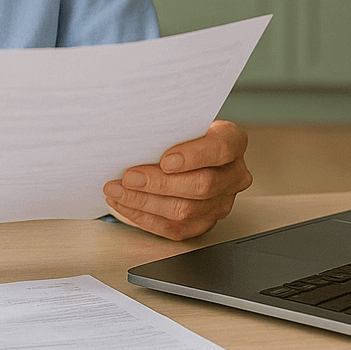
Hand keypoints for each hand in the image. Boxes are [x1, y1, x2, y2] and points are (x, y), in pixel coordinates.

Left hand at [103, 120, 252, 240]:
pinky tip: (124, 205)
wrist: (184, 153)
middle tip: (129, 177)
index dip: (194, 156)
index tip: (165, 160)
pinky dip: (144, 217)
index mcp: (232, 142)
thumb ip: (168, 127)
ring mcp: (220, 203)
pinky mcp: (203, 224)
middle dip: (160, 183)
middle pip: (202, 185)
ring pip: (186, 211)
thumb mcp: (179, 121)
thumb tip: (134, 137)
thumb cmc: (180, 133)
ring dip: (145, 202)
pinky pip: (174, 228)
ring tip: (117, 191)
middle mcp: (233, 175)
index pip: (222, 149)